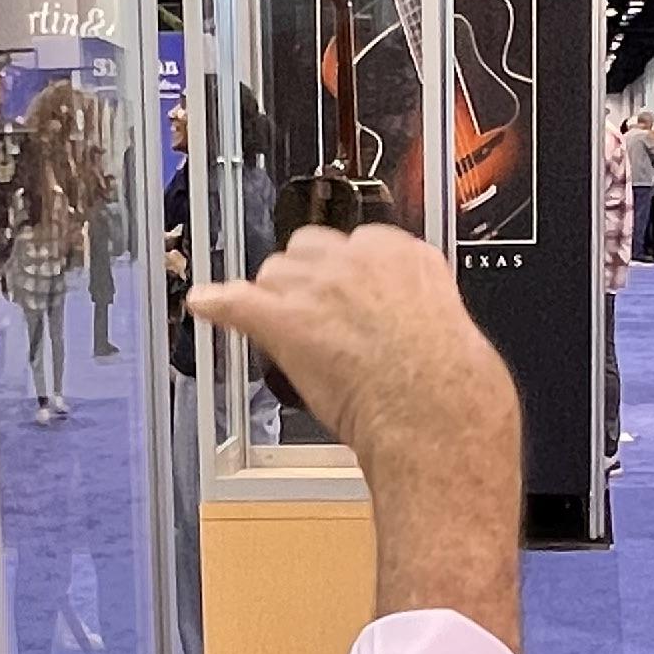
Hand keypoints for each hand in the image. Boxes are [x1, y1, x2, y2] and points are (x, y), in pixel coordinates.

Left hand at [190, 223, 523, 646]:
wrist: (435, 409)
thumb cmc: (448, 383)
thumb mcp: (444, 321)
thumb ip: (412, 303)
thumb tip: (403, 316)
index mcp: (401, 253)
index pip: (352, 244)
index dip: (340, 275)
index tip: (341, 293)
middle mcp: (356, 258)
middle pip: (306, 249)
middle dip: (303, 280)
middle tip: (313, 315)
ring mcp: (318, 286)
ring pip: (273, 273)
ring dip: (273, 297)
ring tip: (283, 329)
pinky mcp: (285, 319)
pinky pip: (237, 301)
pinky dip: (217, 304)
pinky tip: (205, 305)